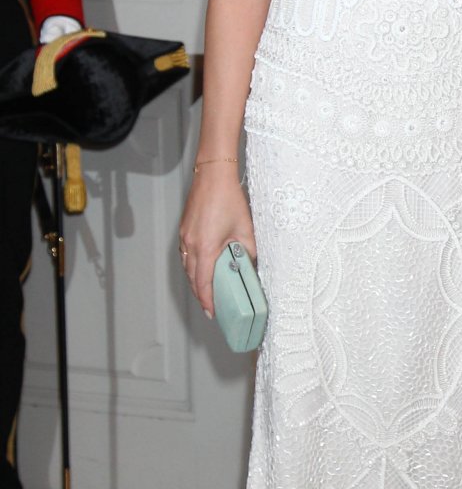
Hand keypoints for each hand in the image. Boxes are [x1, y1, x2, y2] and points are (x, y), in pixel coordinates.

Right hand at [179, 162, 255, 317]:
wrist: (213, 176)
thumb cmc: (228, 199)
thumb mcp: (246, 230)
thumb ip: (248, 251)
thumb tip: (250, 265)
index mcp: (206, 247)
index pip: (204, 283)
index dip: (208, 301)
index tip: (212, 312)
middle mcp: (191, 244)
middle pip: (193, 279)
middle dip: (201, 295)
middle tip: (212, 307)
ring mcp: (185, 237)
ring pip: (187, 267)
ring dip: (196, 281)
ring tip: (208, 291)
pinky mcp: (184, 230)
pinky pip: (186, 255)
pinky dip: (192, 267)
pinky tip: (202, 268)